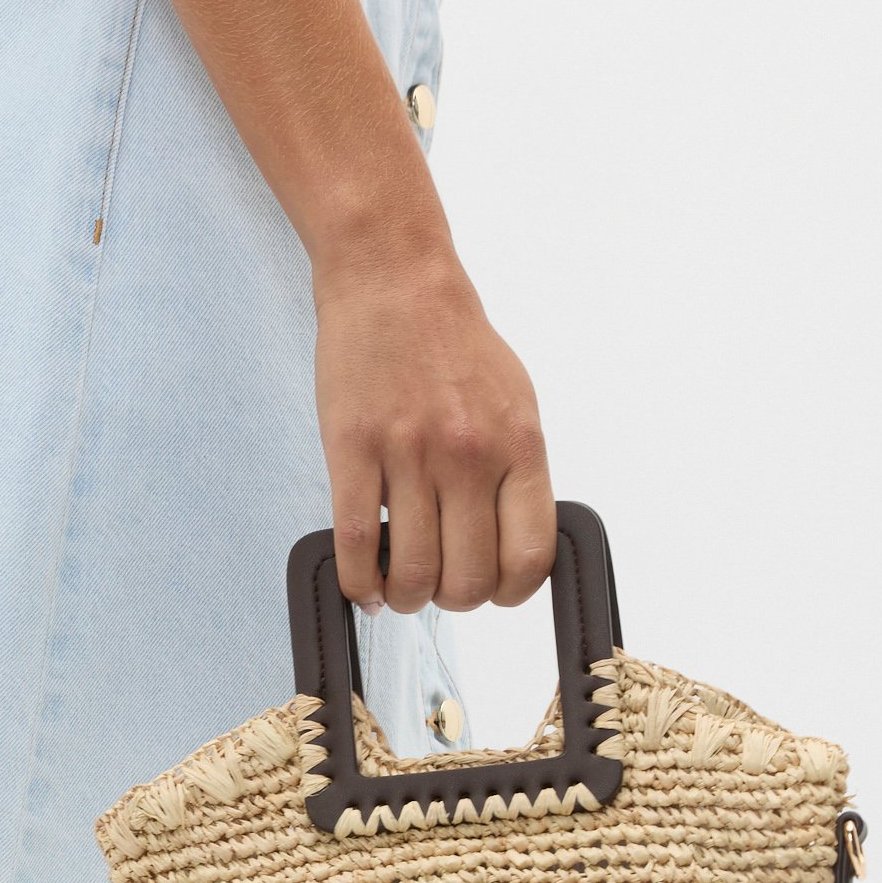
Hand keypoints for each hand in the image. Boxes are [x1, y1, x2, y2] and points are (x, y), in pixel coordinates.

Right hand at [313, 234, 554, 614]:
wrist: (394, 283)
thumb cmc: (455, 347)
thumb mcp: (516, 405)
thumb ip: (518, 475)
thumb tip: (514, 547)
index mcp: (519, 445)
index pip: (528, 558)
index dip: (509, 592)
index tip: (492, 589)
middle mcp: (469, 453)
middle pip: (469, 579)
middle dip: (452, 599)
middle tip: (438, 584)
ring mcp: (409, 452)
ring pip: (413, 574)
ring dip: (406, 597)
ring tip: (399, 586)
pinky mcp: (353, 448)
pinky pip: (357, 545)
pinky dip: (361, 583)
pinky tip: (366, 584)